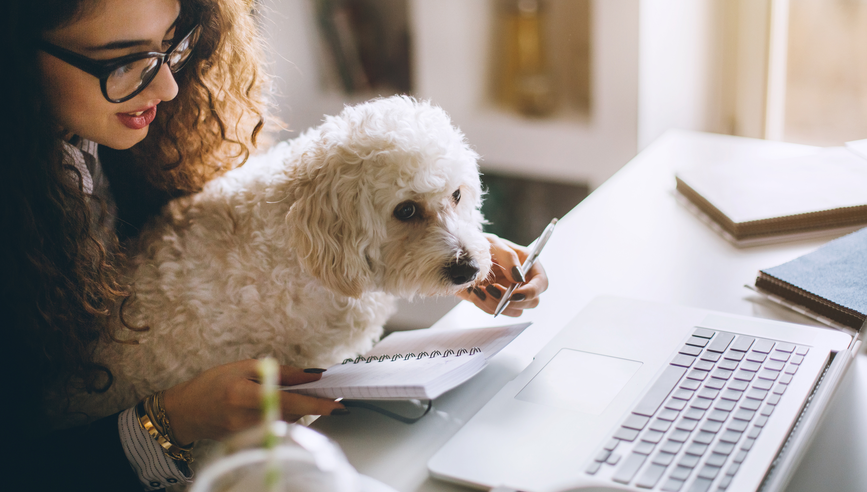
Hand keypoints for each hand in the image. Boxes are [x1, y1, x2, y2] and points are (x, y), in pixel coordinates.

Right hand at [162, 360, 344, 444]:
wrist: (187, 412)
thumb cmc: (214, 384)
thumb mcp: (244, 367)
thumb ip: (281, 373)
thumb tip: (312, 376)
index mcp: (243, 394)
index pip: (288, 400)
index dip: (315, 404)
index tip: (337, 406)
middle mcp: (246, 418)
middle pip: (292, 413)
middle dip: (312, 404)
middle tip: (327, 394)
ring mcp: (247, 434)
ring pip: (287, 422)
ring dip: (299, 409)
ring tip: (303, 397)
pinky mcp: (249, 442)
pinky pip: (277, 429)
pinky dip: (285, 417)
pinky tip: (282, 407)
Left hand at [457, 233, 548, 316]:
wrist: (458, 256)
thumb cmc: (479, 244)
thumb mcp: (493, 243)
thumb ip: (509, 257)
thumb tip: (519, 278)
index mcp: (527, 264)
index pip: (541, 282)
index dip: (532, 291)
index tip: (515, 294)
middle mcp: (521, 281)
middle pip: (532, 302)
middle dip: (512, 300)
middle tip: (493, 289)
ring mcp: (508, 293)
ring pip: (515, 311)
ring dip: (497, 304)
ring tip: (482, 289)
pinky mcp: (495, 301)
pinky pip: (496, 311)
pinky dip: (484, 304)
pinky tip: (476, 292)